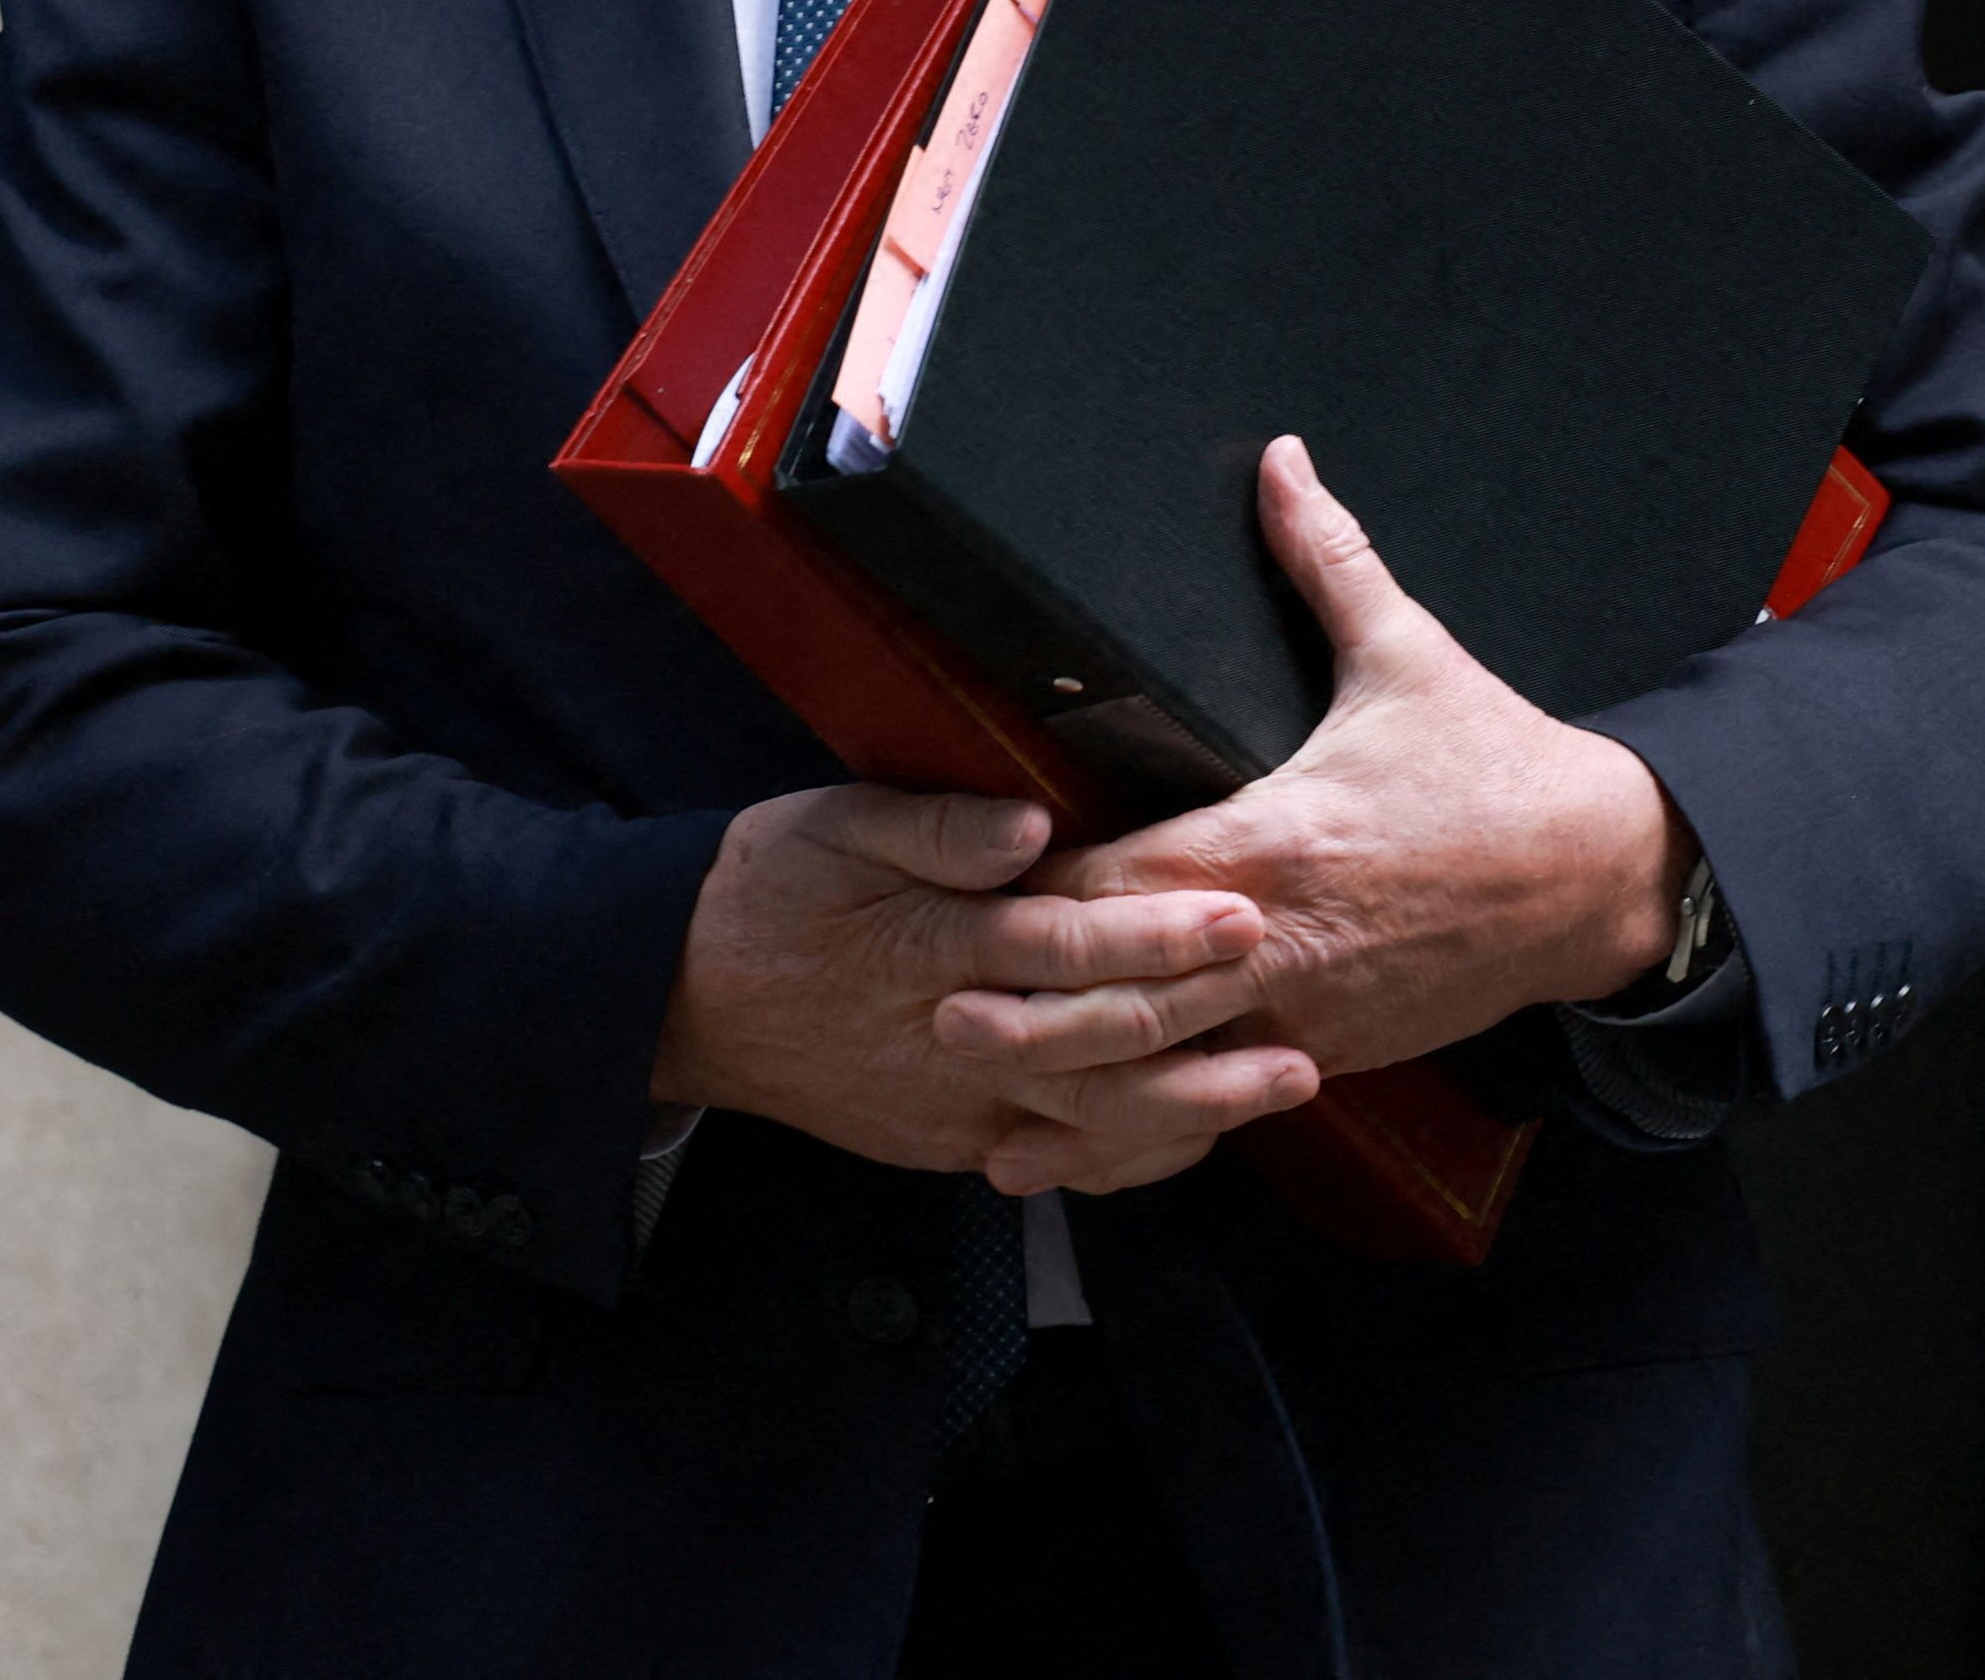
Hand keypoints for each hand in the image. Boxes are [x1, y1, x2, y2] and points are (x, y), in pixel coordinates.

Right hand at [650, 784, 1322, 1191]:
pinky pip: (1055, 1159)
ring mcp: (950, 1108)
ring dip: (1196, 1106)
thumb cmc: (771, 888)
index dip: (1158, 933)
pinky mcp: (947, 1143)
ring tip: (1290, 1082)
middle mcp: (948, 1042)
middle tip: (1300, 1005)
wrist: (684, 996)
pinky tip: (1203, 1134)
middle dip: (1206, 1029)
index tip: (1240, 911)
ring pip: (1090, 1120)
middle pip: (1096, 1044)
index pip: (1064, 946)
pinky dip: (1133, 1154)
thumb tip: (1032, 826)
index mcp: (926, 948)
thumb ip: (937, 829)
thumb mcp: (837, 825)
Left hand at [997, 439, 1691, 1083]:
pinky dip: (1150, 1124)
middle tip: (932, 998)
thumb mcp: (1408, 652)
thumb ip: (1325, 558)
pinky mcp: (1332, 1054)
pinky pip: (1222, 1101)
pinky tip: (1088, 1141)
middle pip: (1128, 989)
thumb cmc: (1495, 764)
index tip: (974, 883)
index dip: (1046, 887)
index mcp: (1280, 841)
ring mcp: (1307, 1014)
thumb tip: (1278, 458)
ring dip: (1074, 1082)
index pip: (1132, 878)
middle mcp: (1281, 941)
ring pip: (1169, 1068)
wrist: (1600, 874)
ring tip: (981, 1085)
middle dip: (1032, 1000)